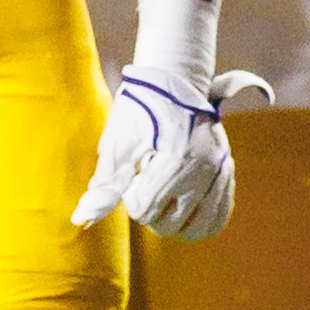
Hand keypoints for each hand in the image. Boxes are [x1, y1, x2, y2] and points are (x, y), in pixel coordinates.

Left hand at [75, 65, 270, 239]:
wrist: (174, 80)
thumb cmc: (139, 110)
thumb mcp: (118, 143)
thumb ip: (104, 185)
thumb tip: (82, 220)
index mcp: (174, 161)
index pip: (144, 211)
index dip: (130, 197)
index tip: (132, 173)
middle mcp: (202, 170)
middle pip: (170, 225)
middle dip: (151, 212)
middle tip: (146, 183)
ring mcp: (219, 173)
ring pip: (199, 229)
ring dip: (176, 222)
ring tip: (163, 198)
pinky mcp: (227, 173)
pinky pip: (219, 217)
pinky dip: (200, 220)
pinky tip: (183, 207)